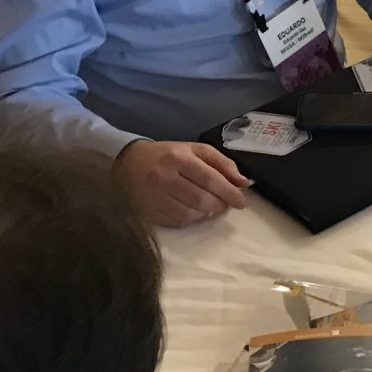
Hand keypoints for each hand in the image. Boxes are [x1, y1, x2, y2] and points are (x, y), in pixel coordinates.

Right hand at [113, 140, 249, 227]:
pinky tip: (192, 211)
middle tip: (226, 204)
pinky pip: (177, 222)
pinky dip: (191, 219)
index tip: (242, 202)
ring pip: (190, 214)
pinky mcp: (147, 211)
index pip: (210, 179)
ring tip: (210, 207)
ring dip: (206, 213)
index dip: (229, 193)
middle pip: (202, 200)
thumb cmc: (168, 155)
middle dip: (220, 205)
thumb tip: (244, 182)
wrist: (128, 161)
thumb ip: (221, 163)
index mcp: (178, 158)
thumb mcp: (195, 150)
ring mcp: (154, 197)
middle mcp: (165, 177)